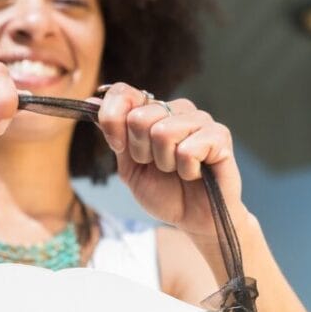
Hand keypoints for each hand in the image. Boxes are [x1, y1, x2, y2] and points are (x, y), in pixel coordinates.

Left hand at [96, 82, 245, 238]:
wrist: (195, 220)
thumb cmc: (166, 193)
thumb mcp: (129, 166)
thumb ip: (115, 135)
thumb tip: (91, 101)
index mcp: (154, 111)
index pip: (123, 92)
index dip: (112, 119)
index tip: (118, 146)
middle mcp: (177, 110)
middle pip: (139, 117)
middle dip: (141, 152)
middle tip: (159, 166)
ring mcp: (200, 120)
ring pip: (163, 132)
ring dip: (165, 163)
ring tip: (177, 171)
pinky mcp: (219, 136)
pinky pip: (188, 149)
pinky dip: (186, 170)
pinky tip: (195, 173)